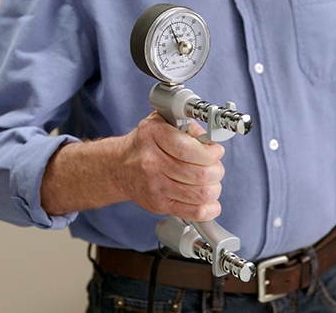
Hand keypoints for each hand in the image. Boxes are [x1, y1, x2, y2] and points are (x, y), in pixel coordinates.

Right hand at [41, 113, 224, 221]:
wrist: (119, 167)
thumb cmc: (145, 144)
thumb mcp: (162, 122)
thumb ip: (189, 128)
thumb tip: (212, 142)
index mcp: (153, 135)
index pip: (189, 149)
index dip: (211, 153)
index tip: (216, 152)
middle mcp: (151, 161)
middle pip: (199, 174)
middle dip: (216, 171)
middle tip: (215, 168)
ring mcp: (154, 186)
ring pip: (200, 194)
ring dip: (214, 189)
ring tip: (212, 182)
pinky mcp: (158, 204)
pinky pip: (193, 212)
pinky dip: (209, 209)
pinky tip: (210, 201)